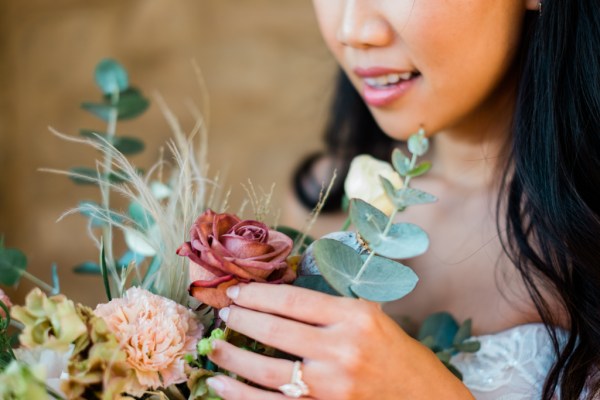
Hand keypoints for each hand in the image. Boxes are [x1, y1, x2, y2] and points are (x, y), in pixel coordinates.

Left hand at [206, 283, 472, 399]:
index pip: (292, 300)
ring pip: (266, 370)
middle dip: (241, 319)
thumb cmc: (400, 358)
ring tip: (215, 347)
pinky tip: (222, 384)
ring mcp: (331, 387)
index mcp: (355, 318)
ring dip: (233, 357)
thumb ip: (329, 308)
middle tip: (224, 314)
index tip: (238, 292)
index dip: (258, 294)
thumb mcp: (372, 319)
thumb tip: (279, 297)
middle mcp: (342, 350)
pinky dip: (241, 395)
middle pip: (274, 330)